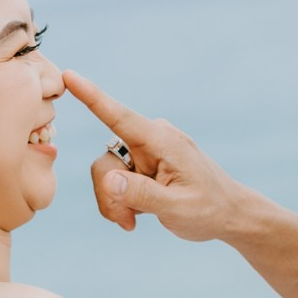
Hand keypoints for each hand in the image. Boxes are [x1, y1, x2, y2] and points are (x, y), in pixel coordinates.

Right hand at [62, 70, 247, 239]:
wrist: (229, 215)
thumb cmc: (209, 209)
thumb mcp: (178, 208)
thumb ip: (143, 195)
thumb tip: (108, 179)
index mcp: (162, 141)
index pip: (120, 116)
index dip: (92, 96)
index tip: (68, 75)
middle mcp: (150, 139)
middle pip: (106, 163)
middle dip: (109, 196)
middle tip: (127, 223)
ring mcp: (144, 151)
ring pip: (106, 173)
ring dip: (114, 202)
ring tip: (133, 222)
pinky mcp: (141, 164)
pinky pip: (113, 179)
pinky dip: (118, 201)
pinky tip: (136, 215)